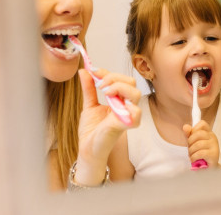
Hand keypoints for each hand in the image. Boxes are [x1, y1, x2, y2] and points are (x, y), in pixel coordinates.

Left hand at [74, 68, 140, 184]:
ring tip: (104, 92)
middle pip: (131, 83)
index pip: (122, 80)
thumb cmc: (92, 131)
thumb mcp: (89, 105)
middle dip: (113, 78)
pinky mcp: (124, 126)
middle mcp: (125, 107)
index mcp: (119, 101)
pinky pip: (136, 114)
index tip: (93, 70)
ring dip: (119, 88)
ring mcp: (126, 116)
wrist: (87, 149)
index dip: (108, 73)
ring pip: (136, 94)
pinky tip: (111, 105)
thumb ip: (88, 89)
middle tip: (99, 85)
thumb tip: (84, 71)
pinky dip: (127, 106)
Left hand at [182, 121, 219, 167]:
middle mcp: (213, 137)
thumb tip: (185, 126)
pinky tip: (193, 159)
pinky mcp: (213, 154)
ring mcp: (214, 146)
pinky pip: (200, 153)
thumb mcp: (193, 143)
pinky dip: (194, 157)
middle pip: (198, 133)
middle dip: (190, 142)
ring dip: (191, 151)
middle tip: (190, 149)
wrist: (208, 168)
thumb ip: (189, 134)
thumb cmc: (200, 154)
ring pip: (198, 144)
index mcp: (209, 133)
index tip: (191, 138)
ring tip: (191, 155)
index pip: (202, 123)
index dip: (194, 129)